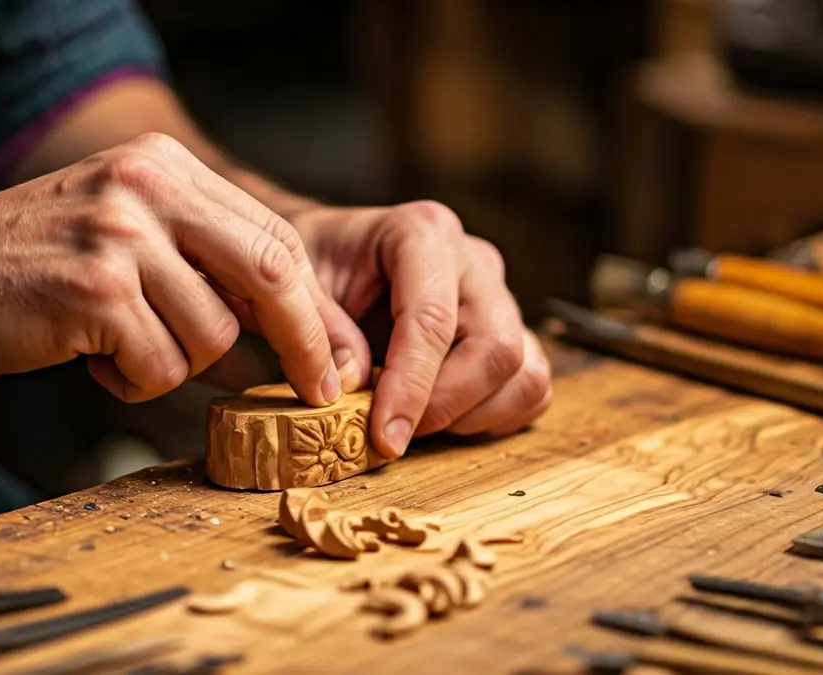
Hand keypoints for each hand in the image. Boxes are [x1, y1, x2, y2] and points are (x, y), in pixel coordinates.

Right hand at [0, 133, 358, 405]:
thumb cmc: (30, 270)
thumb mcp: (124, 234)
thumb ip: (201, 264)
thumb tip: (298, 333)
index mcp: (165, 168)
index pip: (274, 235)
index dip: (315, 304)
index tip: (335, 355)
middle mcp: (148, 187)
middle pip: (272, 271)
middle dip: (305, 342)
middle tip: (316, 390)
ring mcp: (121, 234)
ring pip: (214, 334)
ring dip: (177, 364)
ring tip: (120, 345)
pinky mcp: (95, 289)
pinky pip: (160, 365)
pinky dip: (134, 379)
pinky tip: (91, 356)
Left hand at [289, 201, 552, 457]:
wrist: (330, 257)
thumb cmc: (313, 267)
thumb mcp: (292, 284)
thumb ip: (318, 328)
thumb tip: (354, 381)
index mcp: (422, 232)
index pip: (433, 320)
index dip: (412, 387)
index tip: (384, 437)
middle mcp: (472, 261)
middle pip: (495, 348)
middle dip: (444, 406)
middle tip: (392, 433)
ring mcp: (499, 296)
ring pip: (523, 372)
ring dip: (472, 416)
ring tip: (415, 421)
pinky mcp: (510, 331)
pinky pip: (530, 388)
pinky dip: (492, 417)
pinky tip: (442, 416)